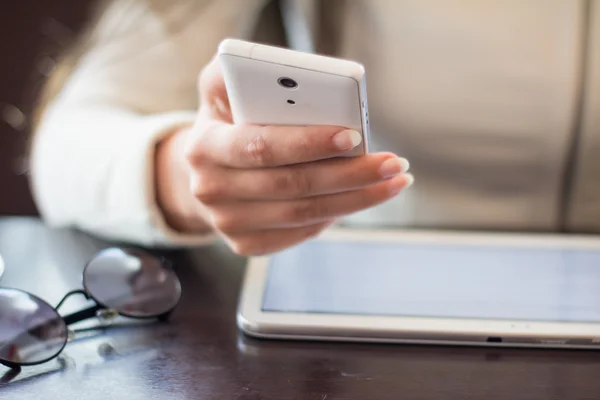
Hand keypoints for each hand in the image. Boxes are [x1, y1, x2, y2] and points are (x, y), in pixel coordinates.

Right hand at [156, 55, 412, 254]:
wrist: (209, 171)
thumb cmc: (228, 122)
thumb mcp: (222, 89)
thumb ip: (241, 72)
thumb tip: (287, 71)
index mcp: (205, 146)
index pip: (262, 146)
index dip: (308, 143)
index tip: (353, 136)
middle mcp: (211, 190)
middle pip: (291, 185)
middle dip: (349, 175)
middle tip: (393, 163)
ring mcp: (227, 223)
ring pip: (303, 214)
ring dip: (356, 199)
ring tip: (393, 180)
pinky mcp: (246, 244)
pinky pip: (300, 232)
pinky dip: (336, 215)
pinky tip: (362, 197)